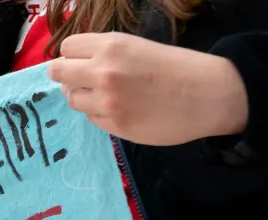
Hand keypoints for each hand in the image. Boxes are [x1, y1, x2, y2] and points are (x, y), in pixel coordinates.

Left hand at [47, 32, 247, 145]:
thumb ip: (105, 54)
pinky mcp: (114, 125)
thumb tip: (73, 66)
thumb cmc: (177, 68)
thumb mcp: (137, 47)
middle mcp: (103, 71)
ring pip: (72, 98)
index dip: (73, 56)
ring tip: (107, 96)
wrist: (209, 94)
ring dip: (83, 97)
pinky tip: (122, 110)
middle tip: (82, 81)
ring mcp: (106, 101)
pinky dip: (100, 114)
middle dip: (67, 76)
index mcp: (111, 46)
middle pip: (58, 73)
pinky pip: (91, 118)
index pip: (67, 48)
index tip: (82, 62)